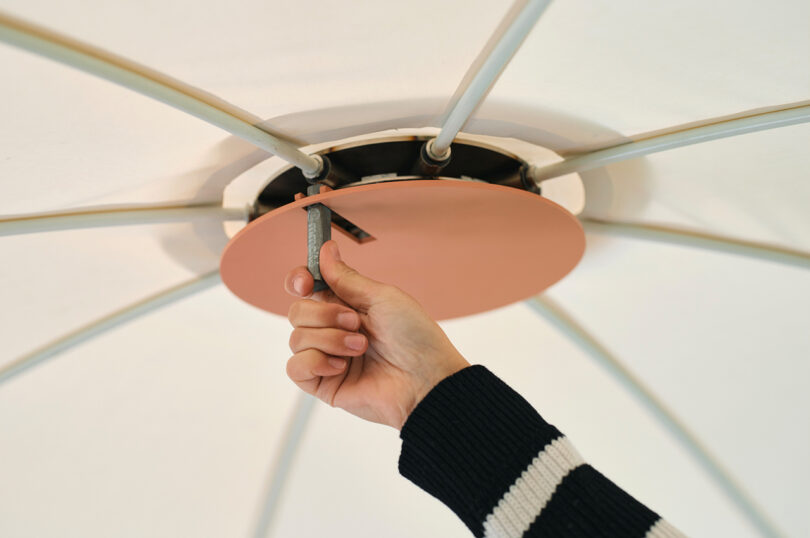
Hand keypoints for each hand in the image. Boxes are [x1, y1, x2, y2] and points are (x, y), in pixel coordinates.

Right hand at [284, 240, 469, 428]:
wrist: (426, 379)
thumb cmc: (415, 337)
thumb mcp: (381, 297)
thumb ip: (346, 278)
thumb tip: (325, 250)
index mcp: (346, 306)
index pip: (306, 289)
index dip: (299, 281)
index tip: (304, 282)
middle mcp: (332, 330)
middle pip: (297, 311)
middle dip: (324, 314)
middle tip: (355, 323)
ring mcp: (326, 358)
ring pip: (296, 338)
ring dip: (330, 339)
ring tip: (361, 348)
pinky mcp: (323, 383)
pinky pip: (295, 367)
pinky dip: (317, 362)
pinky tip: (342, 366)